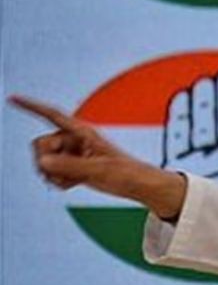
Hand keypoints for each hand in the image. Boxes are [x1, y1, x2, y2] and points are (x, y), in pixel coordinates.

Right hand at [9, 95, 185, 218]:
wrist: (138, 185)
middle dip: (46, 161)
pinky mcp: (72, 167)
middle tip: (67, 173)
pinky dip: (58, 182)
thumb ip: (69, 166)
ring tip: (74, 180)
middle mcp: (73, 140)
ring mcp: (71, 153)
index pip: (52, 115)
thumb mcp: (98, 170)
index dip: (31, 106)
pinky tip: (74, 184)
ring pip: (42, 161)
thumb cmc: (126, 173)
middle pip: (40, 145)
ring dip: (52, 174)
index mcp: (82, 131)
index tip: (11, 98)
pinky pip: (50, 173)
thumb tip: (41, 162)